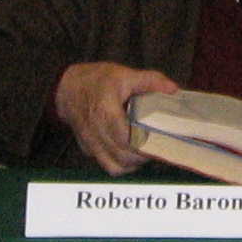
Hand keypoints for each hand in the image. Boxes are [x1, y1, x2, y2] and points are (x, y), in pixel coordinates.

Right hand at [52, 61, 182, 175]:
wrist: (68, 87)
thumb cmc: (97, 80)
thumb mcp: (125, 74)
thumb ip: (151, 81)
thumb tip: (173, 90)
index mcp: (106, 112)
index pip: (127, 139)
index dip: (145, 144)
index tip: (159, 140)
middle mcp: (96, 131)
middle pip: (123, 156)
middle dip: (143, 156)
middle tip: (157, 147)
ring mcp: (90, 143)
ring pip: (114, 167)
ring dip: (132, 163)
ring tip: (144, 151)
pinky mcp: (88, 149)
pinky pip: (106, 164)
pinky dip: (120, 164)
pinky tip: (130, 152)